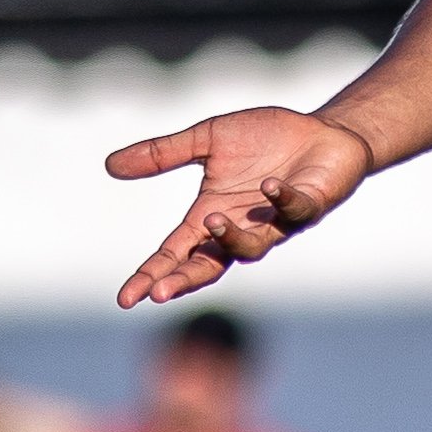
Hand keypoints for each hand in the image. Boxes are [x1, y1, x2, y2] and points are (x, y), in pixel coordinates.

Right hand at [108, 107, 378, 306]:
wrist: (322, 132)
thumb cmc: (266, 140)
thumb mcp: (207, 140)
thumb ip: (163, 154)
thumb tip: (109, 166)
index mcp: (212, 216)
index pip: (175, 254)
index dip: (151, 276)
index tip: (126, 299)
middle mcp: (242, 227)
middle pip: (209, 266)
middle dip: (185, 279)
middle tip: (159, 292)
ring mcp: (277, 222)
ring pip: (253, 247)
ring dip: (232, 238)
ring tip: (213, 220)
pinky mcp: (310, 206)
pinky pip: (295, 210)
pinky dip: (282, 199)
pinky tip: (270, 186)